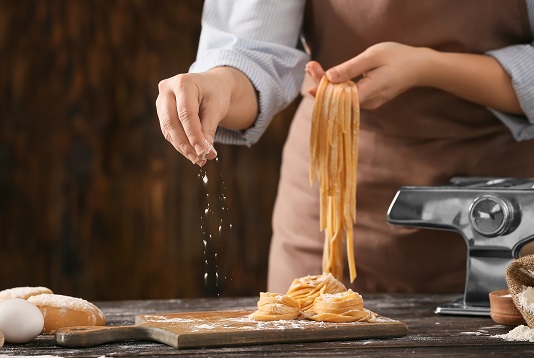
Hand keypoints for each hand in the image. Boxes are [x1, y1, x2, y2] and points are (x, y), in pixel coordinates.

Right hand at [156, 67, 257, 165]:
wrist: (211, 85)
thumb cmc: (215, 94)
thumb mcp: (217, 108)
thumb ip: (209, 129)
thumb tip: (205, 152)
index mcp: (183, 83)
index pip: (186, 113)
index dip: (193, 135)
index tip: (203, 151)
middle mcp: (167, 89)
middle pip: (172, 122)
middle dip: (185, 144)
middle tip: (198, 159)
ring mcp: (161, 101)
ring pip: (168, 129)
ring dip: (182, 147)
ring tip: (198, 159)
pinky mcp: (161, 112)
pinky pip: (168, 132)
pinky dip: (180, 144)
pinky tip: (192, 153)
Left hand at [307, 41, 521, 114]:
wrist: (421, 68)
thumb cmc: (399, 58)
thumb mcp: (373, 56)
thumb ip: (351, 68)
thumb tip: (329, 77)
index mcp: (369, 92)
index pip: (339, 97)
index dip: (323, 88)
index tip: (312, 73)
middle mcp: (368, 103)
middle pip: (338, 99)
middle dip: (321, 83)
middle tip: (310, 66)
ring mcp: (369, 103)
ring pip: (342, 98)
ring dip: (327, 85)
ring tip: (313, 68)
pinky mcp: (369, 100)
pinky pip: (348, 97)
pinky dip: (338, 87)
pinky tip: (328, 78)